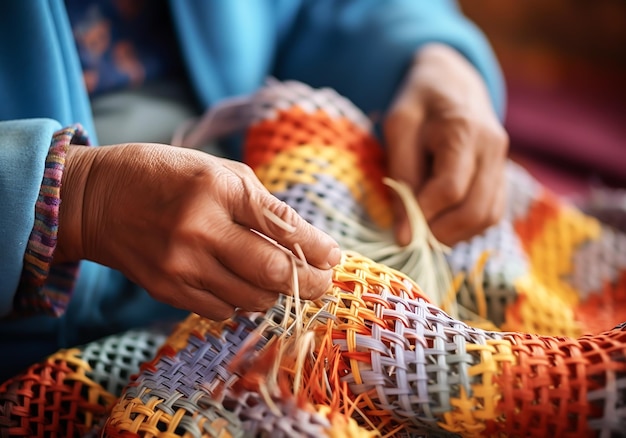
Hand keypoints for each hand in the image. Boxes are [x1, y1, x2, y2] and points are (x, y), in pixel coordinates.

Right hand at [56, 144, 339, 319]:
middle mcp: (200, 229)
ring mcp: (181, 265)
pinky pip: (223, 310)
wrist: (96, 200)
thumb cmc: (164, 176)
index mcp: (217, 188)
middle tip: (323, 282)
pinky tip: (239, 283)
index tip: (333, 257)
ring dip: (274, 293)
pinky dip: (240, 301)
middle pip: (274, 273)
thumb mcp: (216, 170)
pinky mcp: (167, 290)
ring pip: (252, 299)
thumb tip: (305, 241)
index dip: (317, 247)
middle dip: (310, 283)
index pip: (284, 227)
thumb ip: (261, 204)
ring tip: (279, 280)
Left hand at [384, 43, 508, 245]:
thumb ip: (401, 177)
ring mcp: (502, 163)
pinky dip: (466, 227)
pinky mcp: (502, 175)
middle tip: (411, 239)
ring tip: (424, 233)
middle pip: (475, 209)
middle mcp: (493, 148)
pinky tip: (442, 224)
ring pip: (488, 217)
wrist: (453, 81)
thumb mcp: (398, 128)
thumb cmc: (419, 103)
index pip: (450, 188)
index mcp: (465, 130)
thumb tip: (403, 234)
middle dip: (441, 233)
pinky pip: (492, 212)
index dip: (424, 216)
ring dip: (455, 235)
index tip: (400, 232)